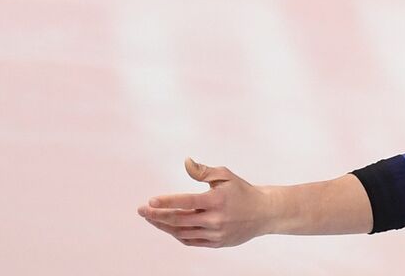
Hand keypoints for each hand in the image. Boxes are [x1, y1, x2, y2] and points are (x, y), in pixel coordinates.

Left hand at [138, 158, 274, 249]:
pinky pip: (191, 241)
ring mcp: (215, 233)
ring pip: (182, 232)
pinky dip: (177, 234)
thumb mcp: (225, 175)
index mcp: (216, 200)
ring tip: (151, 218)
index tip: (150, 201)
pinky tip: (168, 227)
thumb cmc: (242, 191)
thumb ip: (203, 171)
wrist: (263, 213)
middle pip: (179, 220)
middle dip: (157, 215)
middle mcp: (215, 219)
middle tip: (142, 210)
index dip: (166, 201)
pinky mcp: (216, 243)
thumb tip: (186, 162)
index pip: (186, 202)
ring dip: (163, 226)